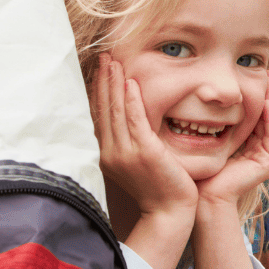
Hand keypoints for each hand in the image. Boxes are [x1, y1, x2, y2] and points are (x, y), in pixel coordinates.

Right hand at [94, 54, 197, 217]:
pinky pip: (134, 121)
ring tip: (113, 60)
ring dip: (113, 83)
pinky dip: (130, 100)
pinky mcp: (143, 152)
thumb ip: (129, 142)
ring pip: (116, 111)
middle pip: (104, 109)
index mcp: (107, 155)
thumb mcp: (137, 162)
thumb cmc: (159, 187)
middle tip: (104, 56)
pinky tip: (129, 82)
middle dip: (103, 80)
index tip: (101, 70)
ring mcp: (125, 153)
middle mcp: (111, 152)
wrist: (169, 212)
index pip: (100, 116)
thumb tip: (125, 122)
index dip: (99, 91)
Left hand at [196, 70, 268, 207]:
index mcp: (241, 147)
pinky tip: (265, 101)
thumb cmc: (197, 172)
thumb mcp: (201, 141)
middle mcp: (254, 151)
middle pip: (262, 116)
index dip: (249, 96)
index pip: (248, 116)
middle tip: (263, 71)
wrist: (203, 198)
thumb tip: (188, 100)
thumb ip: (202, 124)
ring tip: (267, 79)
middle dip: (263, 93)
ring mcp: (263, 157)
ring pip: (268, 121)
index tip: (247, 74)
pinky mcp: (267, 162)